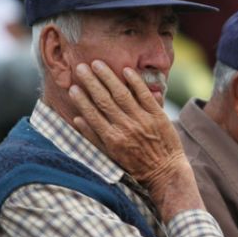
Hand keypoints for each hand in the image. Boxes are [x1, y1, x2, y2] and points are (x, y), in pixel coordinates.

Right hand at [69, 60, 204, 221]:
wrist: (165, 172)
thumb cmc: (136, 166)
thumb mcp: (111, 157)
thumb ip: (94, 138)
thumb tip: (76, 120)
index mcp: (112, 139)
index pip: (92, 114)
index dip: (81, 100)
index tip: (72, 87)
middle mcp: (126, 128)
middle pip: (104, 100)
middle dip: (91, 82)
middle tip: (81, 67)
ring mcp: (142, 121)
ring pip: (122, 94)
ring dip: (108, 77)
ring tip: (97, 64)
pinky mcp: (158, 116)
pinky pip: (144, 95)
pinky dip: (135, 82)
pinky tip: (125, 70)